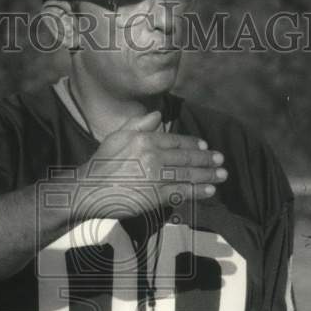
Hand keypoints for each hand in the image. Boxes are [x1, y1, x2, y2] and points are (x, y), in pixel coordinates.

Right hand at [74, 111, 225, 219]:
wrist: (88, 190)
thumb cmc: (100, 164)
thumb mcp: (116, 136)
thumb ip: (138, 124)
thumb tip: (157, 115)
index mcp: (145, 139)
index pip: (176, 140)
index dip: (193, 144)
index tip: (205, 147)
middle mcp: (153, 155)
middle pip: (186, 157)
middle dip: (207, 159)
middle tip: (221, 160)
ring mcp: (156, 176)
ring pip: (188, 174)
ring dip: (208, 174)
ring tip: (222, 175)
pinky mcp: (155, 196)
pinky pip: (182, 192)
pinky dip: (199, 191)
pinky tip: (210, 190)